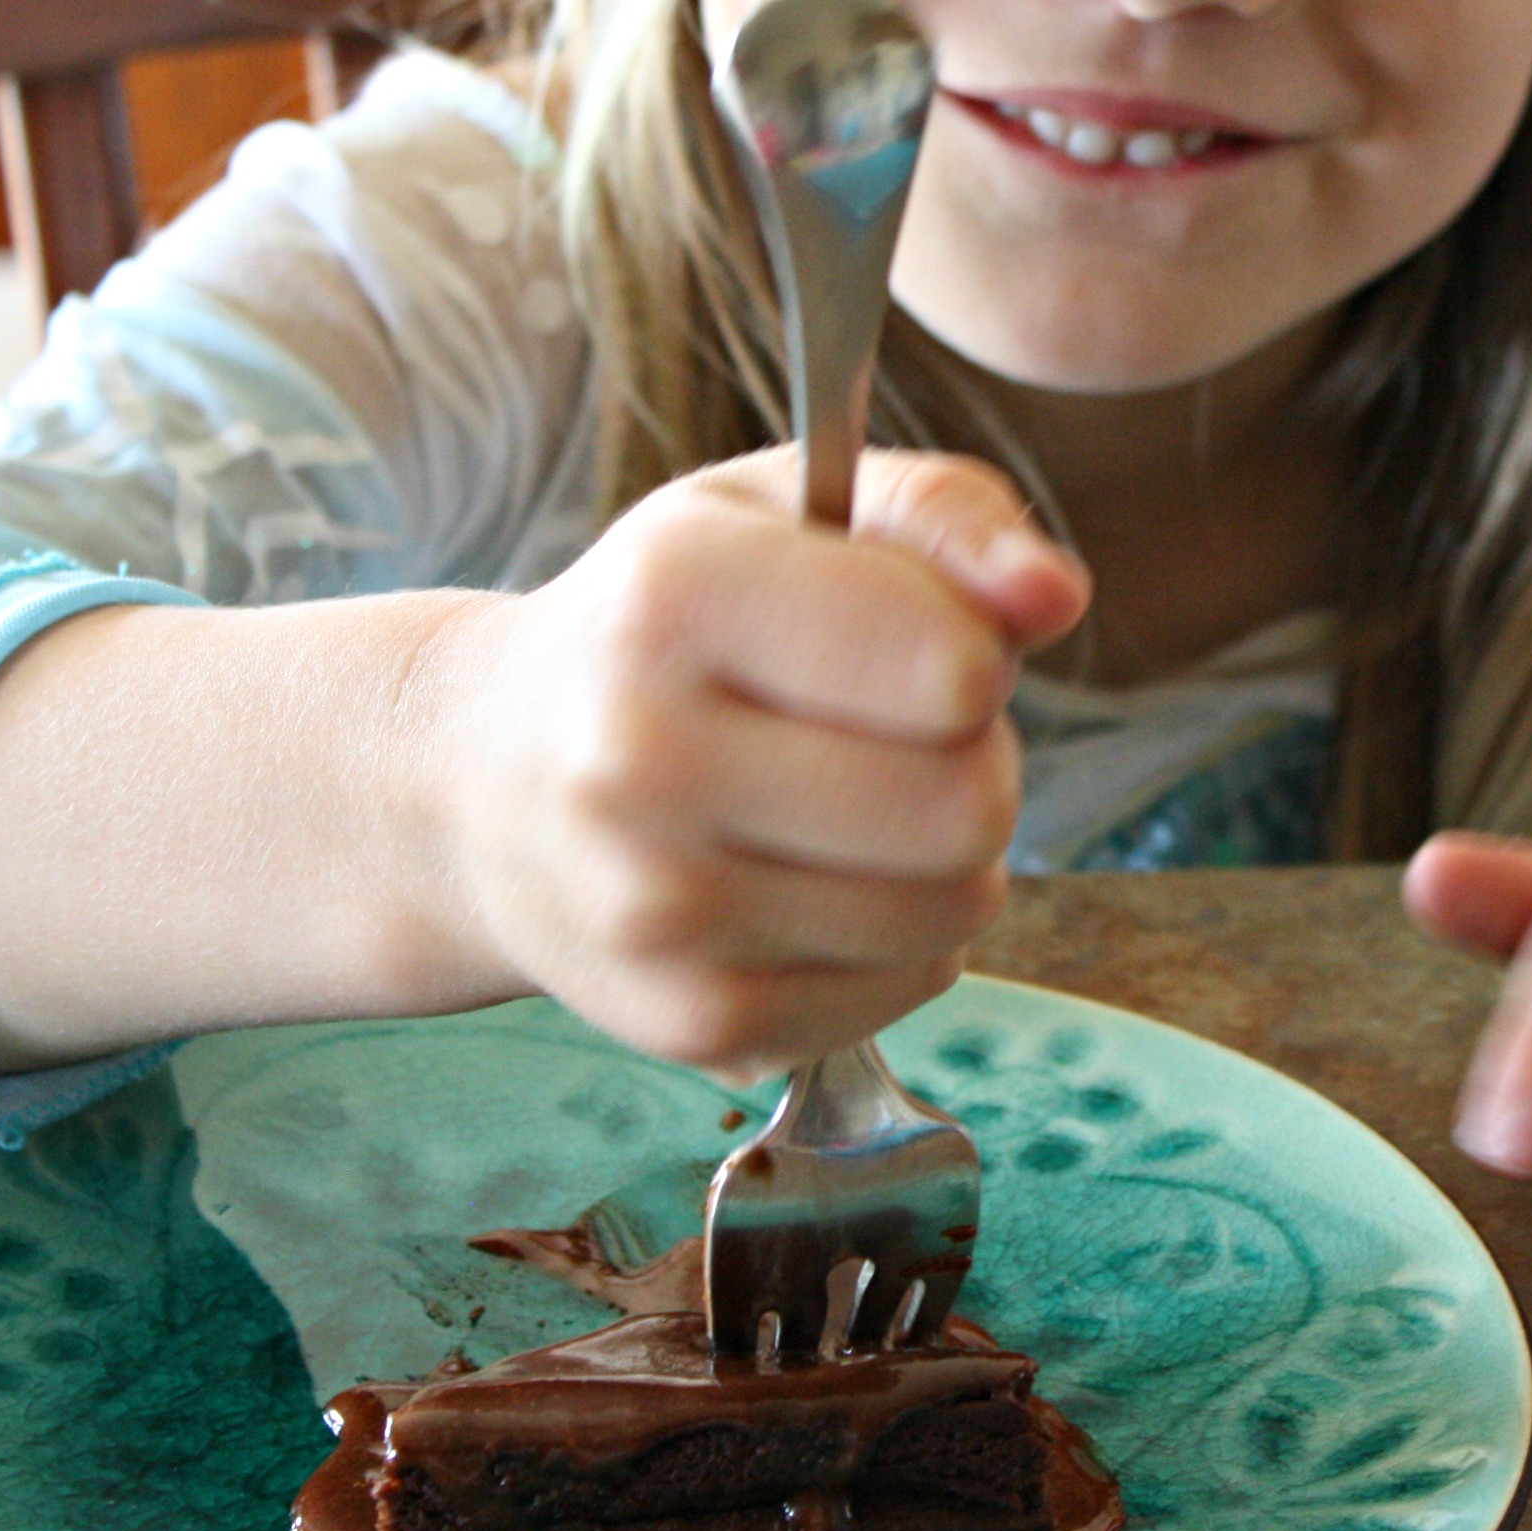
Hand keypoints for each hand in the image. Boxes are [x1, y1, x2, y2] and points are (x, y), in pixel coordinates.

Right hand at [431, 445, 1087, 1069]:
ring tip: (847, 808)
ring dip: (943, 858)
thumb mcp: (786, 510)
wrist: (477, 786)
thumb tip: (1054, 596)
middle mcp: (638, 758)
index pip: (952, 669)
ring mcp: (655, 907)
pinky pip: (910, 988)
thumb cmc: (668, 627)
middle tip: (886, 737)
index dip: (970, 652)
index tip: (903, 641)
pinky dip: (898, 938)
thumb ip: (944, 516)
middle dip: (970, 761)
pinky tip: (810, 883)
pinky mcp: (689, 1020)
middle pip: (969, 805)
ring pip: (953, 909)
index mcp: (671, 599)